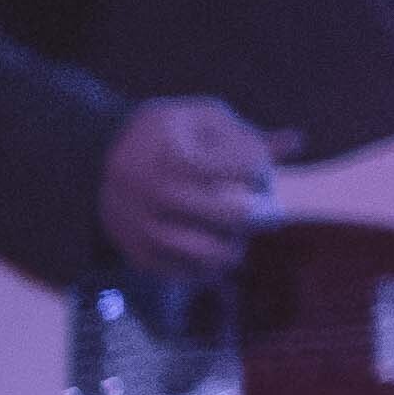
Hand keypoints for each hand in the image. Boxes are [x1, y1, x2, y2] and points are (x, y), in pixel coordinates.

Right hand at [99, 97, 297, 274]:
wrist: (95, 158)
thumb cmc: (164, 134)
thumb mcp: (201, 119)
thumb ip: (249, 134)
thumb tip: (297, 142)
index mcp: (177, 159)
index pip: (249, 170)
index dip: (260, 167)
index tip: (252, 166)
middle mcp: (159, 198)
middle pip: (238, 217)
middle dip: (264, 212)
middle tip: (267, 211)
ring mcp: (147, 231)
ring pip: (217, 255)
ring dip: (238, 245)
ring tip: (237, 233)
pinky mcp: (141, 256)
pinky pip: (192, 275)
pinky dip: (212, 266)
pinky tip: (214, 247)